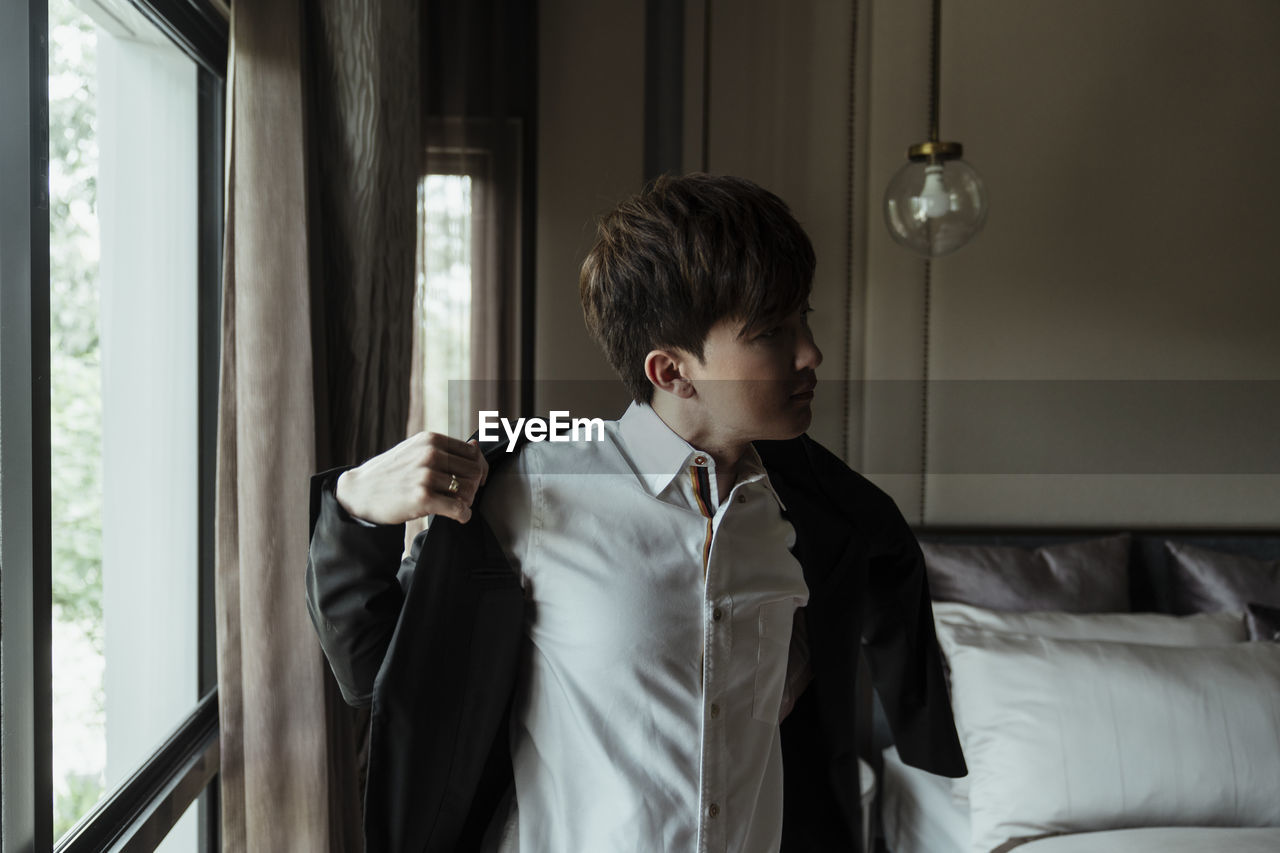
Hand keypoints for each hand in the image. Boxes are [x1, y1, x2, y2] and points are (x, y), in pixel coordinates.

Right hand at [335, 432, 488, 524]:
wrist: (359, 491)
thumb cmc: (390, 473)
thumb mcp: (414, 451)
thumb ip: (443, 449)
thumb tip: (475, 444)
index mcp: (431, 440)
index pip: (472, 452)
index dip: (479, 469)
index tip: (475, 481)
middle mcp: (430, 454)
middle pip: (474, 472)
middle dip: (473, 487)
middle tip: (463, 498)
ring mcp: (426, 475)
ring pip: (468, 490)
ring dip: (467, 502)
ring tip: (456, 506)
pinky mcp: (422, 497)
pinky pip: (458, 508)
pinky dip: (463, 515)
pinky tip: (458, 517)